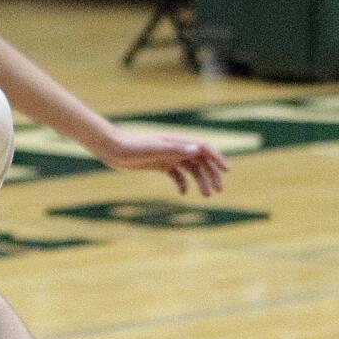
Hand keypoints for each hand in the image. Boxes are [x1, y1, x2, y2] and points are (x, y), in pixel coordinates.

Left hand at [95, 127, 227, 196]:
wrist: (112, 148)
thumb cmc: (132, 147)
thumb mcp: (154, 150)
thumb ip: (175, 150)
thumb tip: (197, 150)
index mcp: (178, 142)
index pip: (204, 149)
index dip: (217, 158)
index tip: (226, 171)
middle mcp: (175, 148)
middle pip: (200, 161)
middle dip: (212, 175)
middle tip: (218, 191)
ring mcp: (167, 157)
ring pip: (190, 169)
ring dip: (200, 181)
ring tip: (206, 196)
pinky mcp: (158, 165)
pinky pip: (176, 174)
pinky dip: (182, 183)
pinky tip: (183, 193)